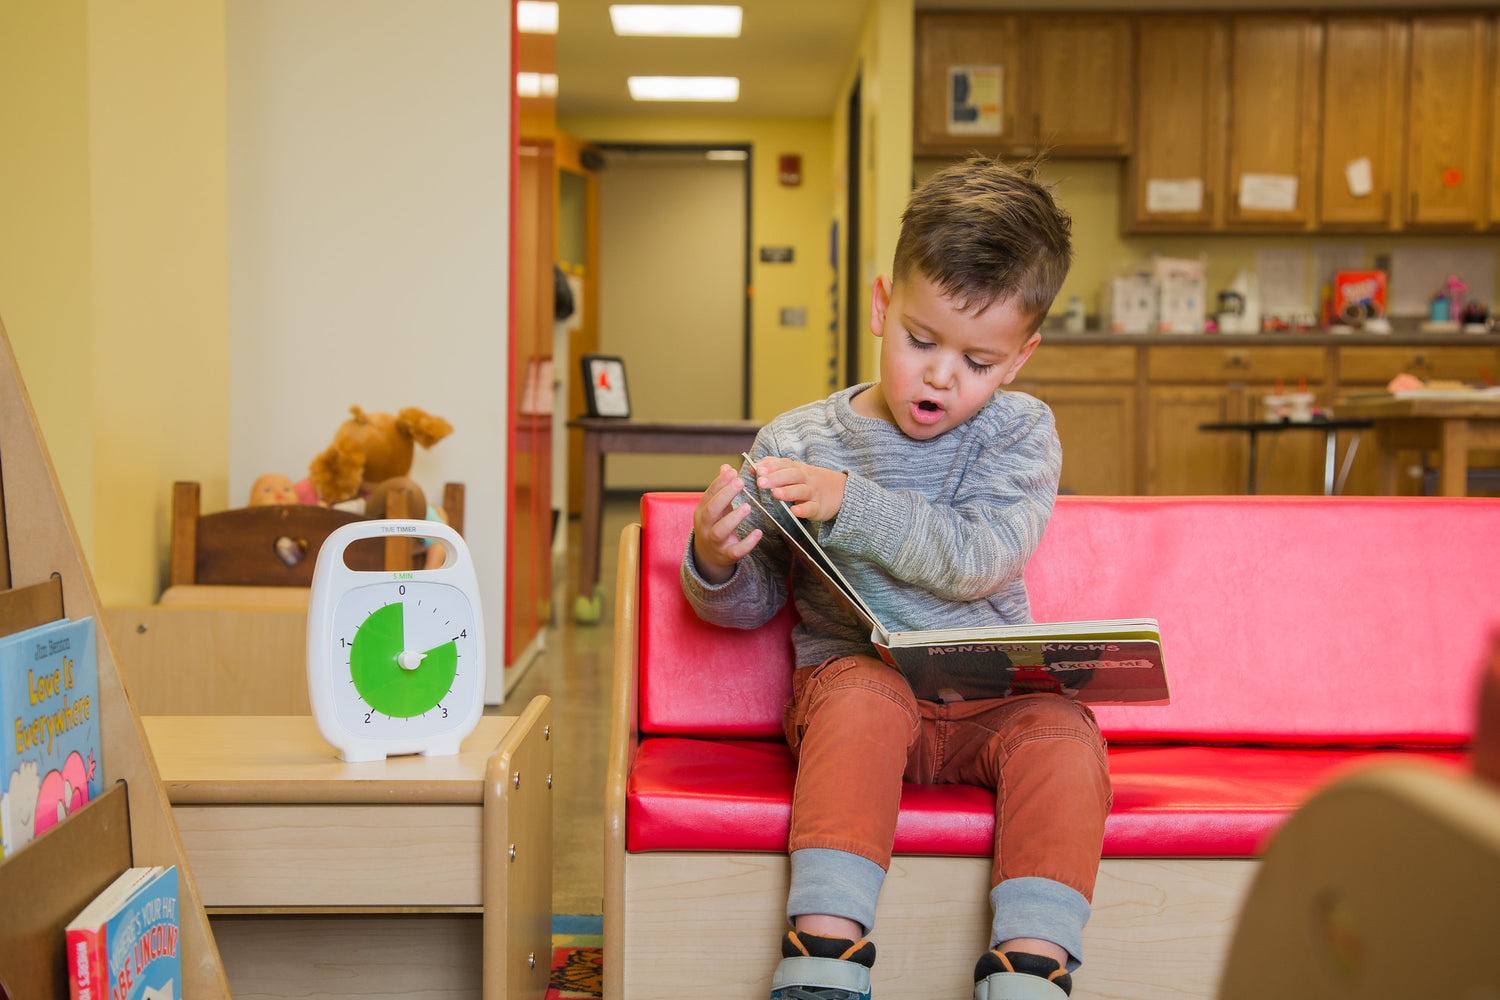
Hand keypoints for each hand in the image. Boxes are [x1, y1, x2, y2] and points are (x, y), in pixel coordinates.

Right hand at [691, 464, 761, 583]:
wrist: (709, 556)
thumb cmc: (715, 525)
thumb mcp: (715, 507)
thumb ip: (720, 488)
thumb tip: (725, 466)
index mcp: (702, 512)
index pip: (708, 495)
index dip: (720, 483)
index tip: (733, 472)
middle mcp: (705, 527)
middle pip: (711, 510)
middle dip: (725, 496)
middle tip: (740, 482)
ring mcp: (714, 542)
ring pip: (720, 531)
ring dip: (733, 518)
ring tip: (747, 506)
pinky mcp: (726, 555)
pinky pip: (735, 551)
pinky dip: (747, 543)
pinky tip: (758, 533)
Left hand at [750, 456, 846, 520]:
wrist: (841, 491)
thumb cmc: (810, 482)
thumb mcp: (795, 471)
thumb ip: (774, 468)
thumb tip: (753, 467)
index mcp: (798, 469)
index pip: (785, 464)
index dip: (771, 466)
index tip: (758, 469)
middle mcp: (806, 479)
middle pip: (792, 475)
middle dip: (776, 478)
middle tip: (761, 482)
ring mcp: (813, 493)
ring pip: (801, 491)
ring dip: (788, 492)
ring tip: (774, 494)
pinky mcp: (820, 507)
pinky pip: (812, 508)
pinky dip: (803, 509)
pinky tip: (794, 511)